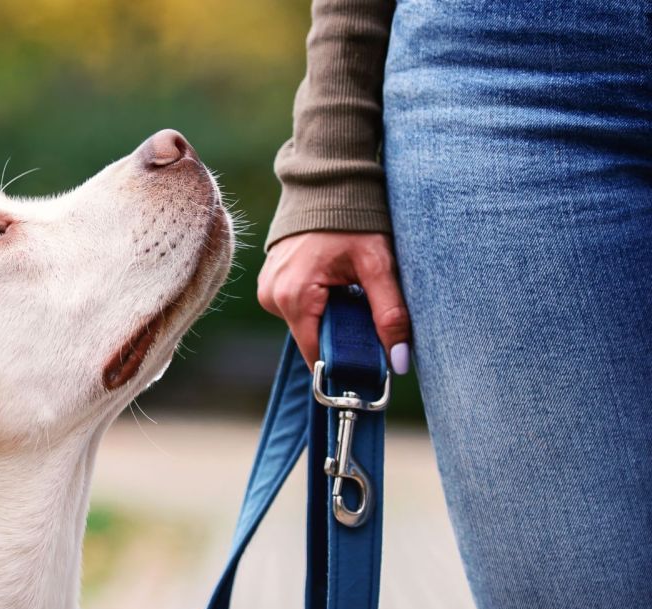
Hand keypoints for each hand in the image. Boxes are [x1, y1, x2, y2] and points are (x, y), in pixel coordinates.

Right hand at [257, 231, 410, 372]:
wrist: (326, 183)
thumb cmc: (352, 219)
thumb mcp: (378, 264)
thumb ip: (390, 312)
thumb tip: (398, 360)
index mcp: (294, 296)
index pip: (317, 354)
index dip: (344, 365)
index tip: (371, 368)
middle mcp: (272, 297)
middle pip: (312, 339)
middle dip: (342, 336)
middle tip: (370, 318)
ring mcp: (268, 290)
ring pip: (306, 325)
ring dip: (331, 318)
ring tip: (351, 293)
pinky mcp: (270, 284)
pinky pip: (298, 309)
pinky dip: (320, 305)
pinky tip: (335, 285)